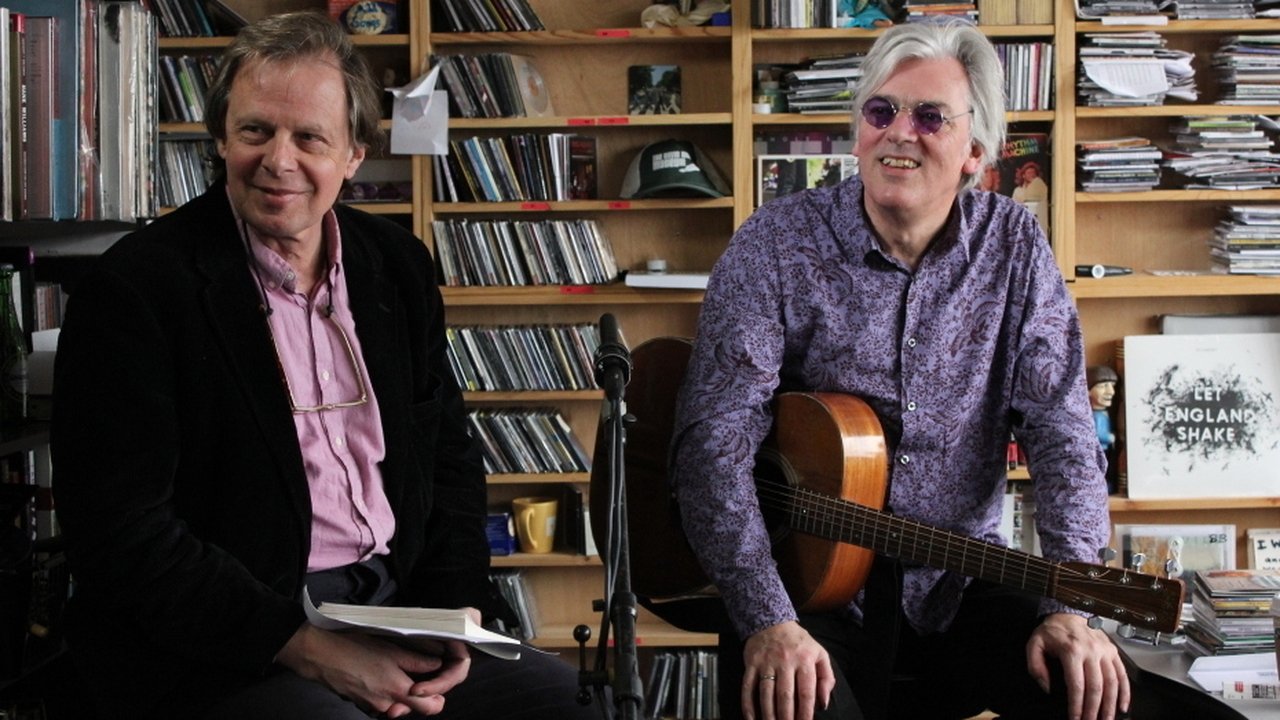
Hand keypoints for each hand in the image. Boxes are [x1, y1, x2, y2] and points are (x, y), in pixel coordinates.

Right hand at [276, 622, 472, 717]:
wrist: (317, 654)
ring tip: (396, 670)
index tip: (438, 679)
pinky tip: (379, 675)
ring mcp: (371, 707)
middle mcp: (386, 705)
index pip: (432, 706)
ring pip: (397, 706)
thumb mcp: (390, 649)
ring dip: (401, 694)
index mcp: (398, 690)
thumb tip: (438, 662)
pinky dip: (385, 694)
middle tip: (420, 673)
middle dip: (422, 695)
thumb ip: (417, 660)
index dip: (438, 694)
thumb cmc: (353, 647)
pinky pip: (381, 704)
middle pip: (415, 708)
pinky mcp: (360, 704)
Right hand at [741, 621, 835, 719]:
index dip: (806, 711)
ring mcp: (766, 662)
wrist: (772, 621)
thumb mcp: (819, 654)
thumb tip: (824, 703)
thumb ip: (826, 677)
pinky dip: (747, 704)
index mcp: (804, 660)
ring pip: (766, 693)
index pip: (806, 691)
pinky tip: (751, 718)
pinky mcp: (751, 663)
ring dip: (768, 714)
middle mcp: (785, 661)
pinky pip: (747, 686)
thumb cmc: (799, 642)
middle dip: (786, 717)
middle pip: (785, 695)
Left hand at [1026, 613, 1128, 719]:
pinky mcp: (1113, 651)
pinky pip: (1122, 674)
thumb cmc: (1051, 630)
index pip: (1076, 685)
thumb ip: (1036, 666)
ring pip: (1112, 683)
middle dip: (1094, 710)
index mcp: (1071, 650)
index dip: (1076, 705)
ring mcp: (1104, 651)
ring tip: (1106, 719)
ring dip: (1110, 705)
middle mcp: (1091, 651)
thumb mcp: (1034, 644)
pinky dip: (1125, 692)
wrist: (1067, 612)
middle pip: (1096, 687)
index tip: (1075, 718)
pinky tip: (1122, 706)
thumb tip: (1046, 686)